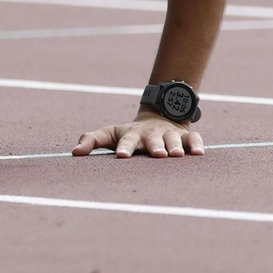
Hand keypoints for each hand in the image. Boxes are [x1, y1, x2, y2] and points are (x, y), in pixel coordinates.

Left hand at [71, 112, 203, 158]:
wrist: (158, 117)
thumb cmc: (129, 134)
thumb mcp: (109, 134)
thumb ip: (91, 141)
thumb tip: (73, 152)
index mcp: (131, 134)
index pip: (126, 140)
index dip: (124, 147)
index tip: (121, 156)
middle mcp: (151, 134)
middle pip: (152, 139)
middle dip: (154, 146)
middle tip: (157, 155)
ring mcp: (169, 134)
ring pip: (173, 139)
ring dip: (175, 146)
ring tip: (176, 155)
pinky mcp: (185, 136)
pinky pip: (193, 139)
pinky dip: (196, 144)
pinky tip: (198, 154)